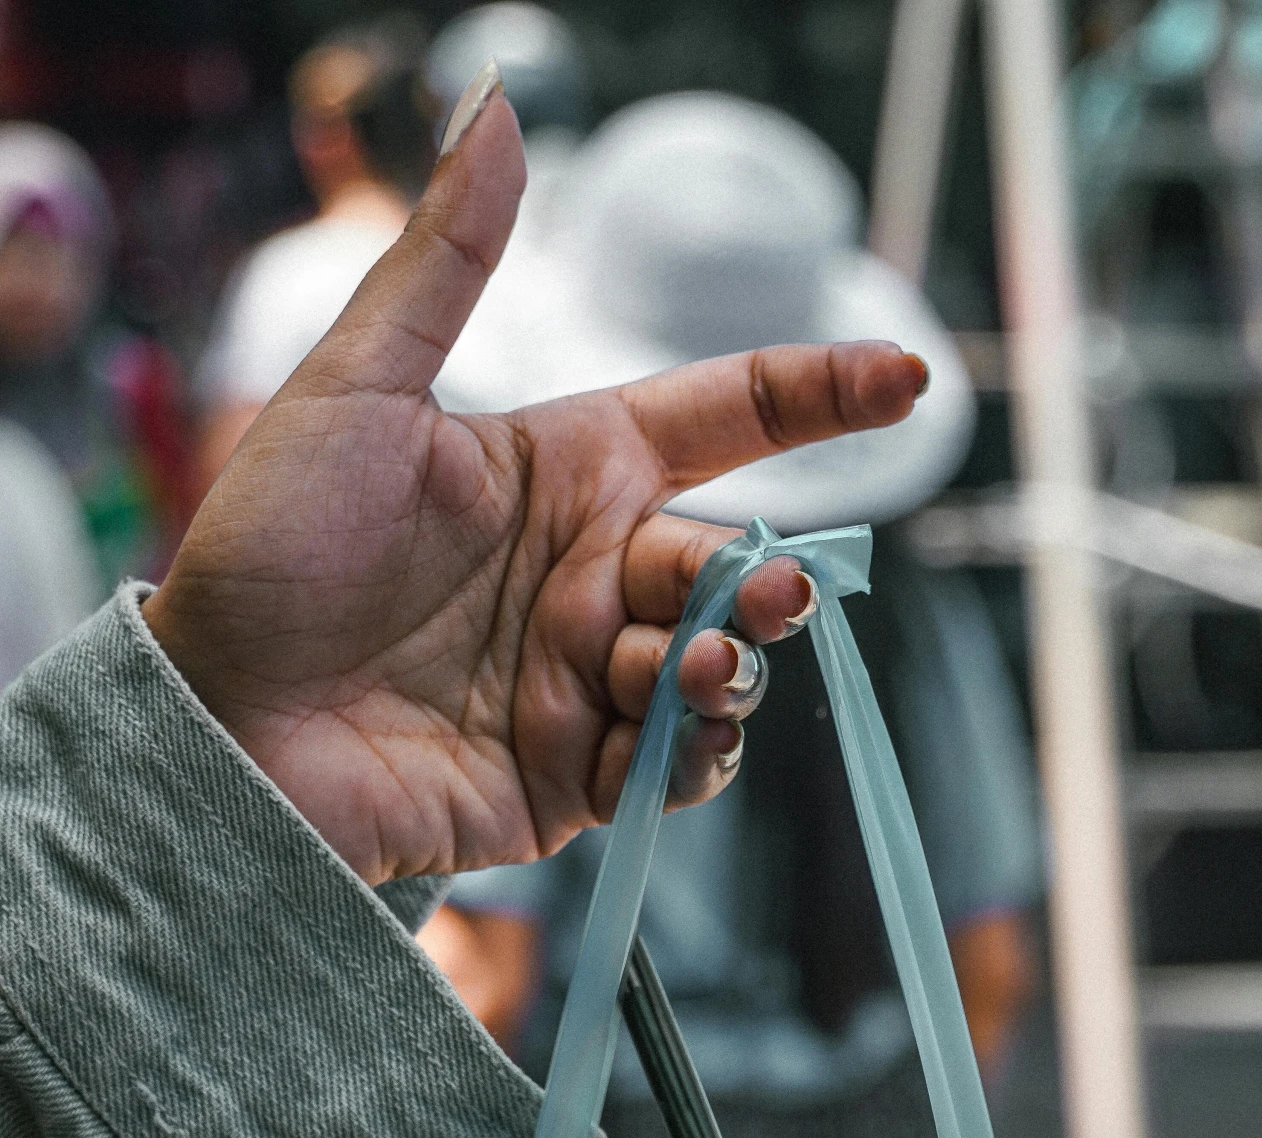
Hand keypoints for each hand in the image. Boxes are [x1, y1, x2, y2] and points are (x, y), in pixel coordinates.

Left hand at [143, 76, 927, 886]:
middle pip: (733, 561)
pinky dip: (700, 749)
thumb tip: (500, 100)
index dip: (816, 395)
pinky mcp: (570, 781)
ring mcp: (584, 681)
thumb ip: (446, 261)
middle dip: (767, 577)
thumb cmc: (270, 553)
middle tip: (766, 590)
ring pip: (720, 667)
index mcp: (562, 473)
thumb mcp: (354, 390)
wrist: (220, 725)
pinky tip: (682, 721)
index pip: (722, 418)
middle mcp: (588, 576)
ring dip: (735, 661)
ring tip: (706, 660)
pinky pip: (676, 765)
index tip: (909, 378)